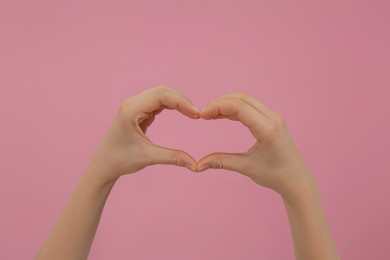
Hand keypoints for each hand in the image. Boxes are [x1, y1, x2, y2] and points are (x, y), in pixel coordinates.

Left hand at [85, 85, 198, 183]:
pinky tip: (182, 113)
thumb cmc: (120, 160)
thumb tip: (195, 165)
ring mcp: (134, 106)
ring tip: (192, 114)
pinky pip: (157, 102)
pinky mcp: (138, 111)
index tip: (196, 115)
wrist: (103, 164)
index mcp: (131, 110)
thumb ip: (173, 158)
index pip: (161, 95)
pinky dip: (171, 105)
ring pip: (161, 94)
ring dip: (177, 101)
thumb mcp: (148, 158)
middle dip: (181, 100)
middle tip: (197, 114)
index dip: (181, 102)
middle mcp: (131, 103)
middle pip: (162, 91)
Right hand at [196, 93, 313, 197]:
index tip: (202, 116)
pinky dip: (235, 108)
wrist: (296, 180)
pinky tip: (224, 116)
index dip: (217, 107)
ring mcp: (274, 117)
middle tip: (204, 114)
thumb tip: (198, 165)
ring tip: (210, 115)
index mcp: (267, 129)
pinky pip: (251, 107)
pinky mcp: (273, 120)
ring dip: (227, 104)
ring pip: (246, 100)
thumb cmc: (275, 176)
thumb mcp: (246, 167)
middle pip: (241, 98)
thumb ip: (221, 162)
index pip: (238, 106)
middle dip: (219, 103)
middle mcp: (272, 118)